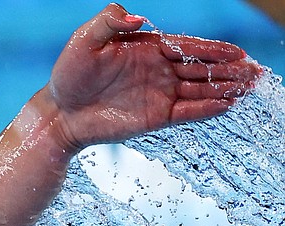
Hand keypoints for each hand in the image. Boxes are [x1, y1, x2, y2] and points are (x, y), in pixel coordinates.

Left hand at [48, 3, 261, 151]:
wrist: (58, 113)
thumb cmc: (68, 75)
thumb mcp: (84, 41)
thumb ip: (109, 22)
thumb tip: (138, 17)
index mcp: (148, 48)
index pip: (188, 46)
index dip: (214, 49)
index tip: (238, 53)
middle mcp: (158, 70)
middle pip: (202, 68)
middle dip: (229, 69)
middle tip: (256, 71)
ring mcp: (158, 94)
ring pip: (200, 89)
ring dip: (225, 88)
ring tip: (250, 86)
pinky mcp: (154, 117)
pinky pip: (187, 111)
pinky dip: (207, 109)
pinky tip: (227, 105)